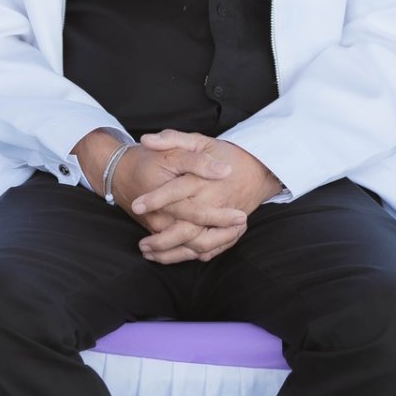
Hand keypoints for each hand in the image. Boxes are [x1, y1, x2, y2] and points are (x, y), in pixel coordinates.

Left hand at [129, 131, 280, 264]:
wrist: (259, 169)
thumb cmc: (226, 154)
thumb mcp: (200, 140)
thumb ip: (172, 139)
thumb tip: (146, 140)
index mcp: (203, 180)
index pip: (177, 191)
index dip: (155, 199)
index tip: (136, 206)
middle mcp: (213, 202)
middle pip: (186, 227)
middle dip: (161, 239)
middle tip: (141, 244)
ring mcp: (222, 219)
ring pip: (196, 244)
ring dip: (172, 253)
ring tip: (150, 253)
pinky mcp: (229, 229)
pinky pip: (209, 249)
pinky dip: (190, 256)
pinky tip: (170, 256)